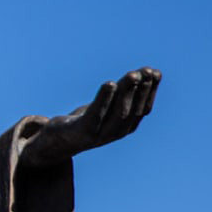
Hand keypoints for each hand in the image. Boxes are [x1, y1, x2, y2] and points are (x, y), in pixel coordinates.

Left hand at [19, 67, 160, 167]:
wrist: (55, 141)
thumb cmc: (84, 120)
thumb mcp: (106, 106)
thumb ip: (122, 93)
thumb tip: (143, 72)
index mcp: (125, 127)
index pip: (143, 109)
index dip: (151, 91)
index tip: (155, 72)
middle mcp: (115, 133)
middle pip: (132, 109)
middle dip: (141, 89)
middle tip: (145, 71)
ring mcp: (99, 134)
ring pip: (117, 111)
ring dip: (126, 91)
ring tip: (132, 74)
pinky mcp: (82, 131)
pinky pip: (96, 114)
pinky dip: (104, 99)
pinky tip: (109, 83)